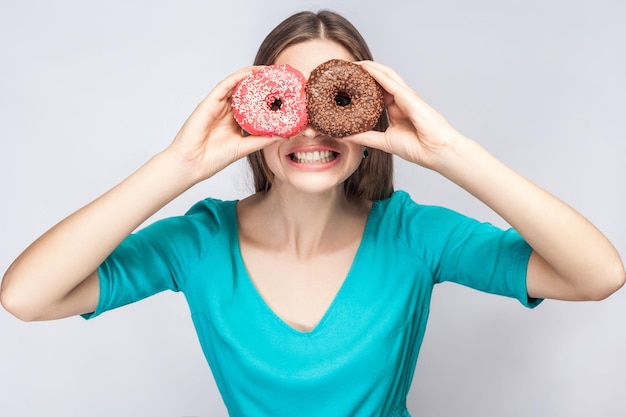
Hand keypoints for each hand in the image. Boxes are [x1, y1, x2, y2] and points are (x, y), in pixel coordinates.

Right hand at [166, 66, 282, 182]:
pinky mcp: (209, 102)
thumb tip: (283, 135)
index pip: (252, 103)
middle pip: (245, 91)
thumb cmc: (214, 158)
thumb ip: (262, 140)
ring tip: (268, 70)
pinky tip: (251, 73)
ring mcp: (218, 105)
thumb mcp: (245, 147)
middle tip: (279, 76)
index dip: (266, 96)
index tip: (283, 92)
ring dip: (251, 75)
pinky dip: (238, 77)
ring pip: (236, 84)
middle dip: (261, 82)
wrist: (193, 163)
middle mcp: (226, 110)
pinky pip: (225, 85)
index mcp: (234, 120)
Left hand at [344, 61, 463, 170]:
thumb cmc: (417, 147)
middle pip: (381, 79)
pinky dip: (376, 73)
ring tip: (353, 63)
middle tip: (347, 69)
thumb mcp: (384, 142)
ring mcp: (406, 96)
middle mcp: (401, 100)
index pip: (377, 92)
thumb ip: (366, 137)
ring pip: (385, 75)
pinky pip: (389, 81)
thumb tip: (346, 136)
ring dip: (370, 67)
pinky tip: (365, 67)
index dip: (363, 85)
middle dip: (365, 72)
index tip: (347, 83)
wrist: (435, 152)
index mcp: (396, 109)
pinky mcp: (408, 96)